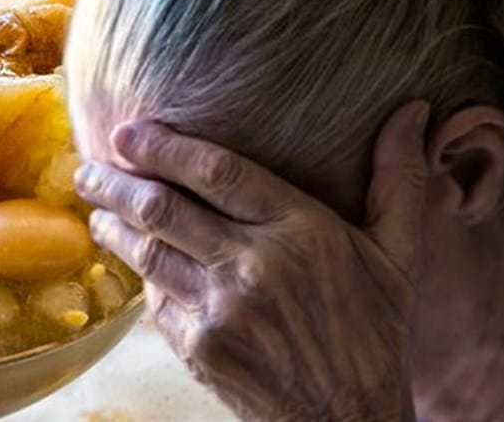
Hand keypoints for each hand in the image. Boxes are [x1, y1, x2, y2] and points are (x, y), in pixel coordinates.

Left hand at [75, 102, 429, 420]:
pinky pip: (156, 300)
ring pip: (147, 251)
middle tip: (88, 167)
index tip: (127, 129)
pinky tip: (133, 261)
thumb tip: (415, 112)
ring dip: (112, 226)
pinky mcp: (200, 347)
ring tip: (96, 208)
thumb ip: (400, 180)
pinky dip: (141, 276)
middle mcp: (254, 265)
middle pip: (163, 207)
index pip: (217, 171)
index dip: (164, 145)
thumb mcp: (399, 255)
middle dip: (115, 182)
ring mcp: (221, 310)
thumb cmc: (374, 331)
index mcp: (302, 231)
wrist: (349, 420)